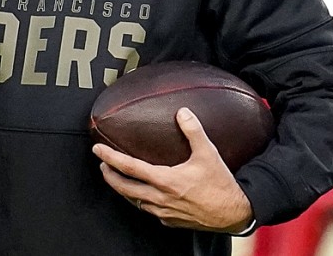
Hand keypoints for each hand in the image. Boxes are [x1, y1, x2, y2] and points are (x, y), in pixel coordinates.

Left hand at [93, 108, 253, 232]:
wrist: (236, 214)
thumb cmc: (222, 185)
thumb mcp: (208, 154)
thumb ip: (193, 131)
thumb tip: (182, 112)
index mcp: (165, 181)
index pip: (129, 167)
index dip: (110, 157)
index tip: (97, 150)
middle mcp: (161, 198)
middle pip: (124, 187)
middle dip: (109, 175)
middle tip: (102, 164)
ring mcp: (164, 212)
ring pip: (135, 201)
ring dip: (123, 189)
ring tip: (117, 178)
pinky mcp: (171, 221)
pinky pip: (149, 211)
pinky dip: (141, 201)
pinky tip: (142, 196)